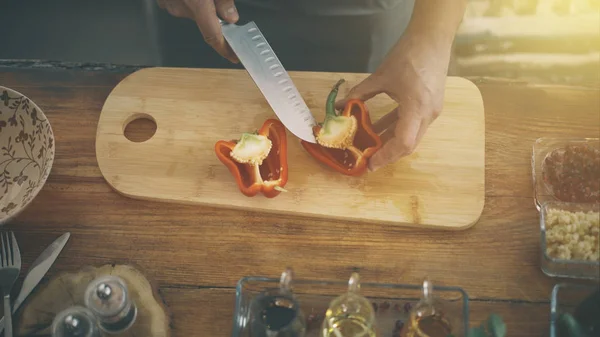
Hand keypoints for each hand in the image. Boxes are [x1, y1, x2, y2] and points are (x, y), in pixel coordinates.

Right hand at [157, 0, 239, 61]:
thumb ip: (224, 0)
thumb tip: (231, 17)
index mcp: (197, 3)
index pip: (213, 36)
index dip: (224, 49)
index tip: (233, 57)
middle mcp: (181, 7)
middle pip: (203, 22)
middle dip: (213, 17)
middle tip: (220, 5)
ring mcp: (168, 4)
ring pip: (190, 12)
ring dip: (199, 7)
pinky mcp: (162, 0)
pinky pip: (179, 4)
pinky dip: (188, 1)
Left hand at [335, 33, 451, 171]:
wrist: (432, 38)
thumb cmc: (408, 55)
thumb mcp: (381, 76)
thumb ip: (360, 93)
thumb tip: (341, 106)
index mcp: (417, 108)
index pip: (403, 143)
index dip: (386, 156)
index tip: (370, 164)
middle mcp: (428, 114)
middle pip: (408, 144)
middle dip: (388, 154)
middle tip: (368, 160)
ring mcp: (432, 110)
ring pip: (411, 135)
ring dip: (391, 141)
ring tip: (370, 147)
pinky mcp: (430, 105)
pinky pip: (413, 123)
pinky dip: (397, 128)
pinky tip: (380, 129)